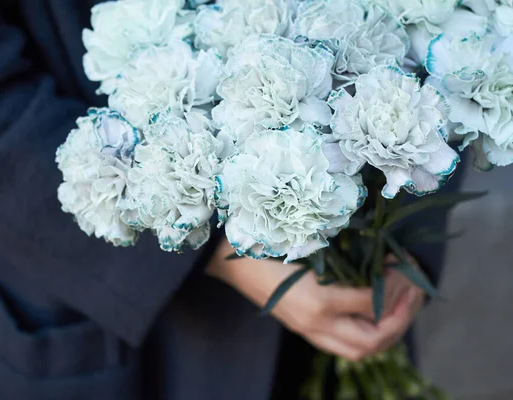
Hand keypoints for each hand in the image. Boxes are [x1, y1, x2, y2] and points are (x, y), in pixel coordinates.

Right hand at [206, 239, 424, 360]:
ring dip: (385, 333)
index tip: (405, 265)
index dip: (395, 285)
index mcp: (317, 300)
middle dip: (400, 321)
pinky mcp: (301, 327)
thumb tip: (382, 263)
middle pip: (370, 342)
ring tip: (399, 307)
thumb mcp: (308, 245)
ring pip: (356, 350)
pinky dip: (364, 334)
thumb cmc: (266, 243)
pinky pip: (340, 344)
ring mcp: (306, 329)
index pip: (372, 303)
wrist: (229, 257)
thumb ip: (343, 259)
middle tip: (413, 294)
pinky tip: (371, 314)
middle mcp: (314, 322)